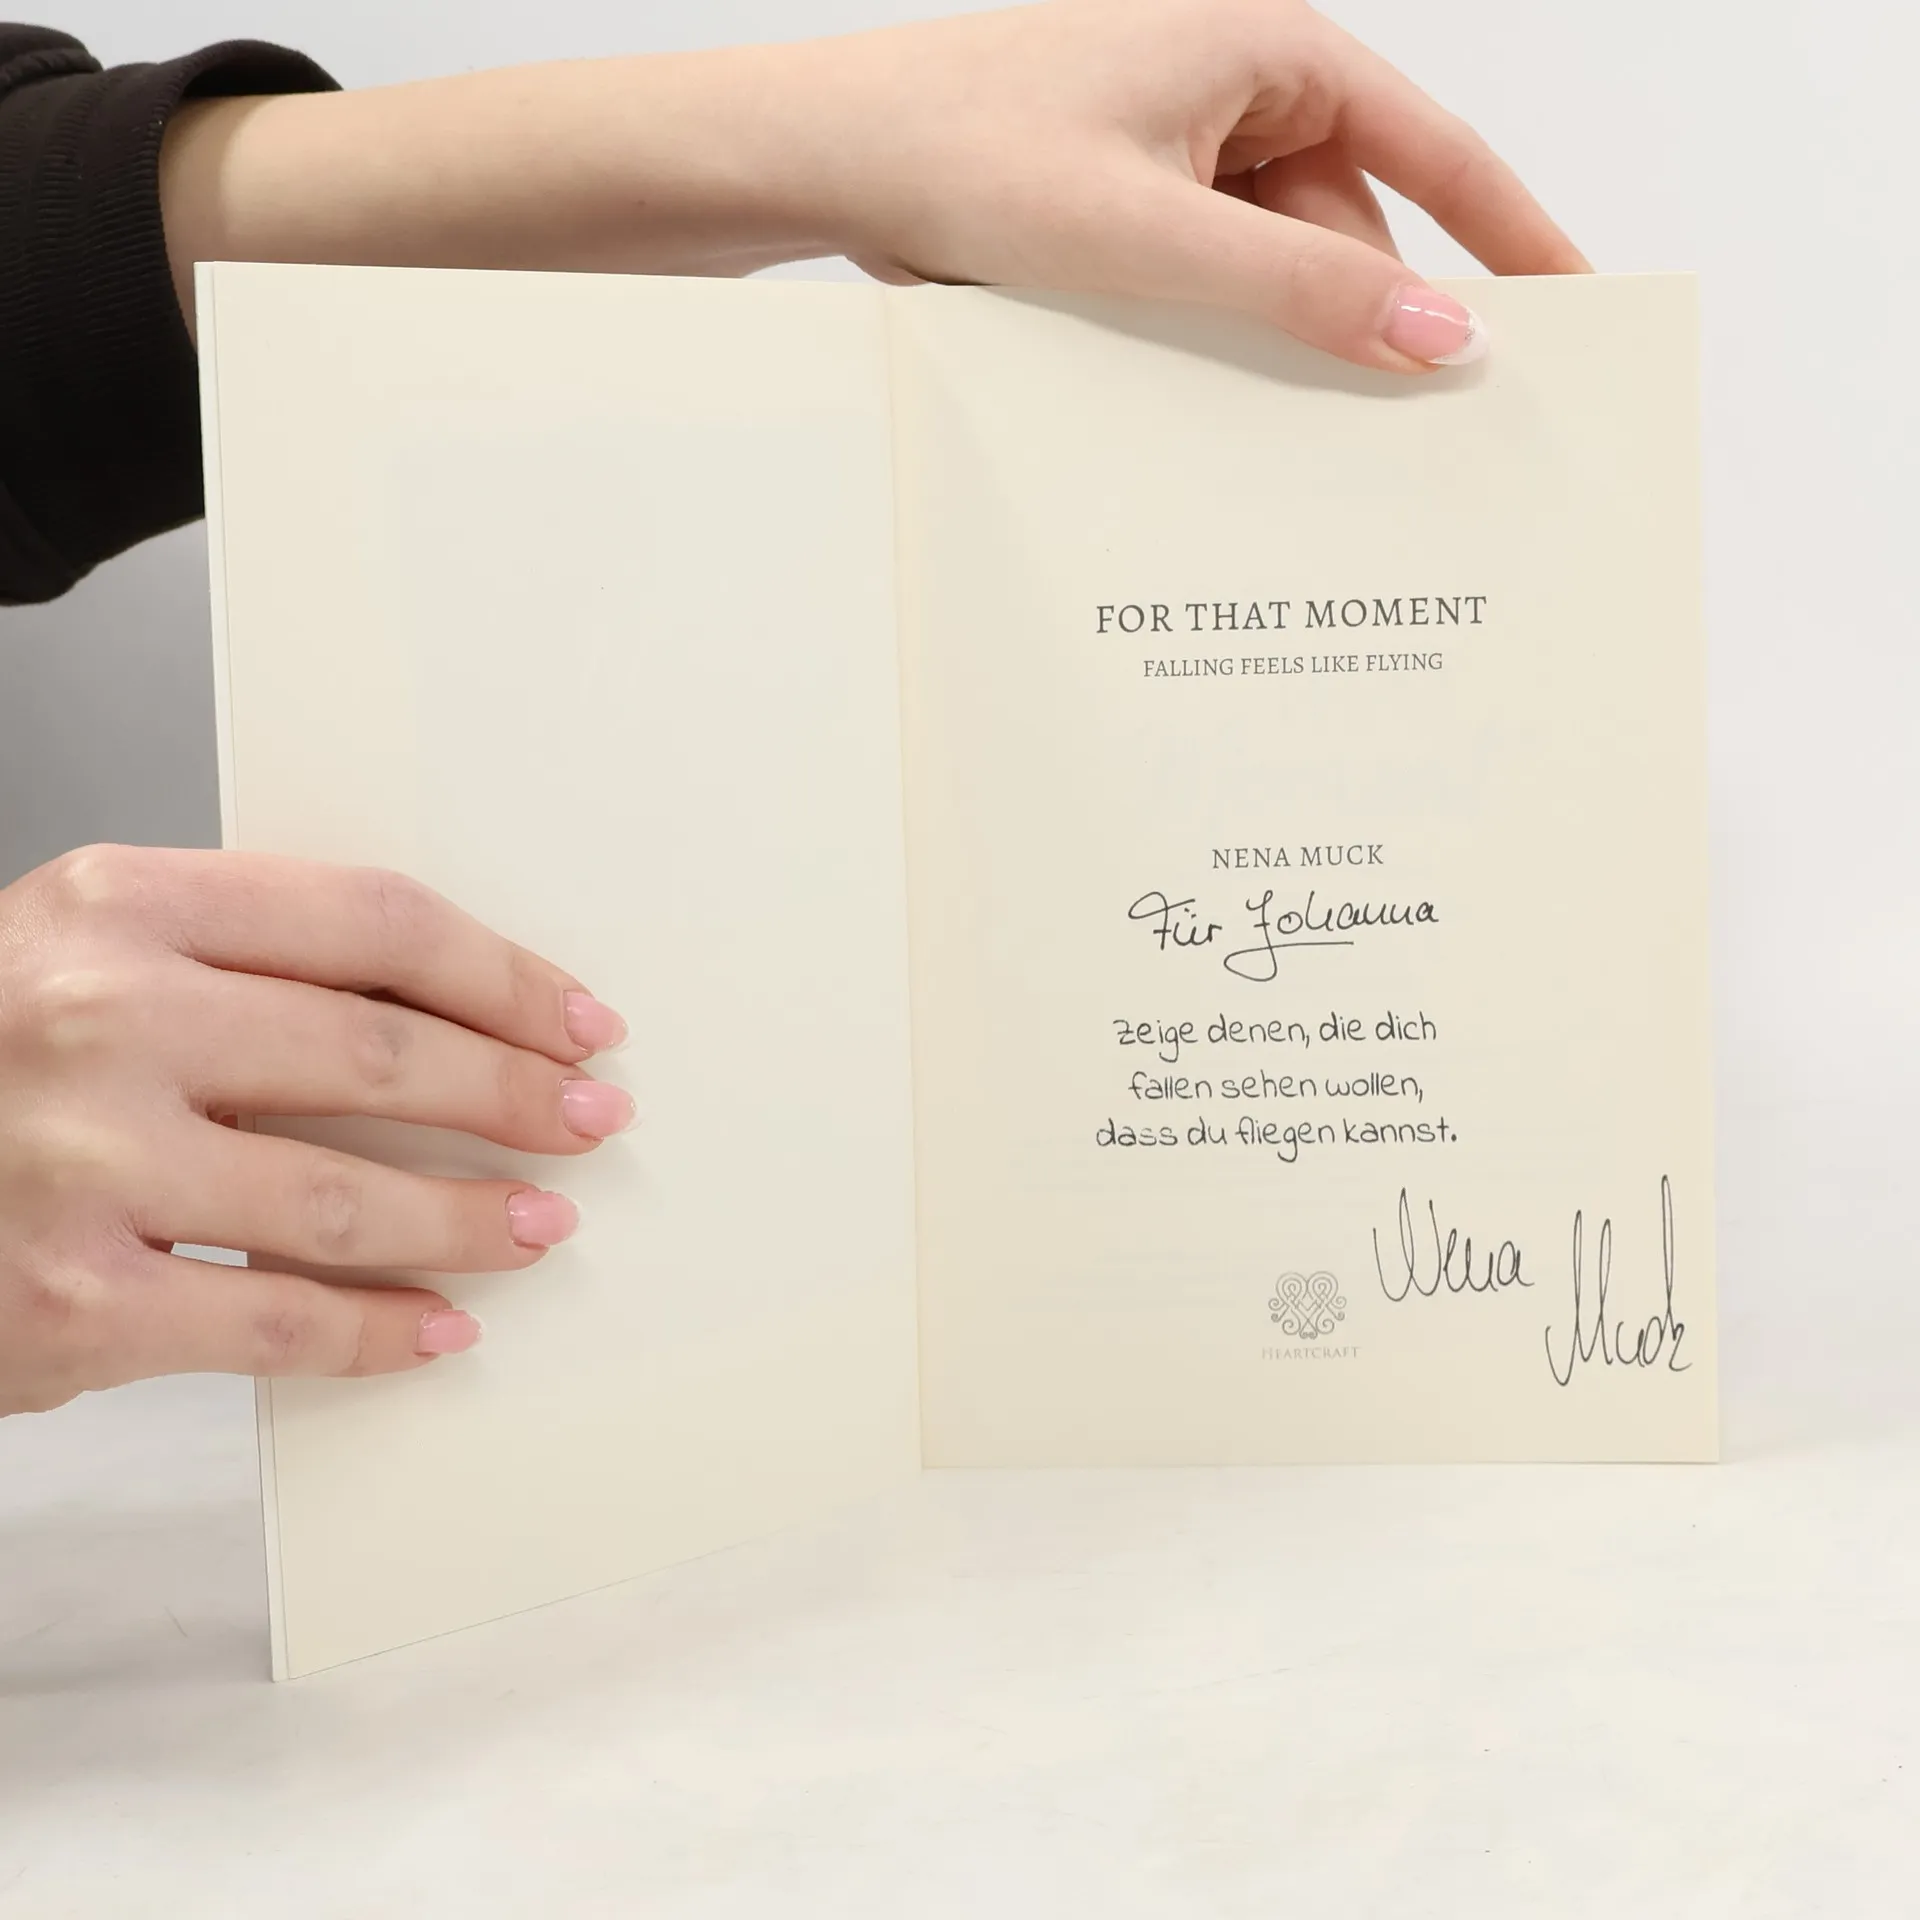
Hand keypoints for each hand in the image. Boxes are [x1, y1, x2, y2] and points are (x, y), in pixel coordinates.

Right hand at [0, 846, 630, 1416]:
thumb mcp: (82, 953)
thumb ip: (238, 963)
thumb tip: (451, 1018)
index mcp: (118, 904)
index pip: (371, 922)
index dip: (501, 976)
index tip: (576, 1018)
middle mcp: (99, 1020)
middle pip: (382, 1057)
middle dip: (515, 1095)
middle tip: (593, 1120)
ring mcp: (80, 1166)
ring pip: (346, 1200)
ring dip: (471, 1221)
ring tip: (540, 1225)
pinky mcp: (67, 1305)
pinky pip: (272, 1322)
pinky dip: (377, 1335)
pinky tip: (438, 1330)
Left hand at [162, 0, 1582, 371]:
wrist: (803, 160)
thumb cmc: (956, 155)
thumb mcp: (1150, 239)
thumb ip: (1301, 297)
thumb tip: (1440, 340)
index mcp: (1263, 52)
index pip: (1433, 151)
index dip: (1509, 237)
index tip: (1571, 315)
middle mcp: (1224, 88)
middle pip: (1342, 229)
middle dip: (1362, 327)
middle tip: (1407, 442)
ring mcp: (1162, 147)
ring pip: (1261, 269)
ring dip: (1265, 349)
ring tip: (1270, 441)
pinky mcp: (1108, 203)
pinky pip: (1192, 282)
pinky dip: (1200, 342)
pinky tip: (1185, 404)